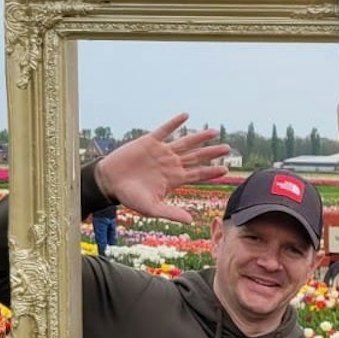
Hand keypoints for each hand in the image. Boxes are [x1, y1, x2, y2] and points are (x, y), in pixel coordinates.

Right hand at [93, 114, 229, 221]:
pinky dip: (175, 123)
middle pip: (196, 157)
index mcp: (174, 179)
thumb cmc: (130, 197)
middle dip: (212, 153)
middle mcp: (171, 164)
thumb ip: (171, 213)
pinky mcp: (149, 141)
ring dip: (199, 137)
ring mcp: (162, 152)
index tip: (226, 169)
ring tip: (214, 131)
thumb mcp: (152, 208)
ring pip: (185, 142)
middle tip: (228, 148)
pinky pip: (165, 130)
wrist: (110, 182)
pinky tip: (186, 115)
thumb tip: (190, 221)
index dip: (212, 172)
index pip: (198, 174)